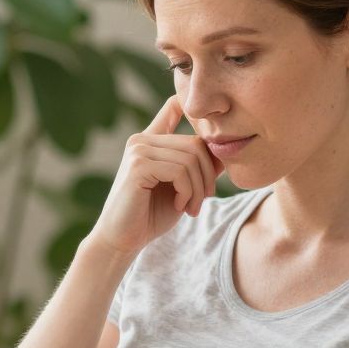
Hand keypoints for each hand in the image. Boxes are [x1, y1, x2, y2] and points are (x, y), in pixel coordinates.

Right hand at [87, 94, 220, 257]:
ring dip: (198, 189)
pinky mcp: (138, 165)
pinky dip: (187, 192)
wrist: (122, 240)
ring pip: (190, 159)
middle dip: (207, 176)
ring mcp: (138, 150)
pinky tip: (179, 206)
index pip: (174, 106)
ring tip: (191, 208)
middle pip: (195, 144)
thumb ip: (198, 167)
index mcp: (151, 141)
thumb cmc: (151, 216)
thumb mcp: (182, 188)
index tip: (205, 130)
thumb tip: (225, 150)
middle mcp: (142, 139)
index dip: (193, 110)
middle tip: (202, 201)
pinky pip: (180, 171)